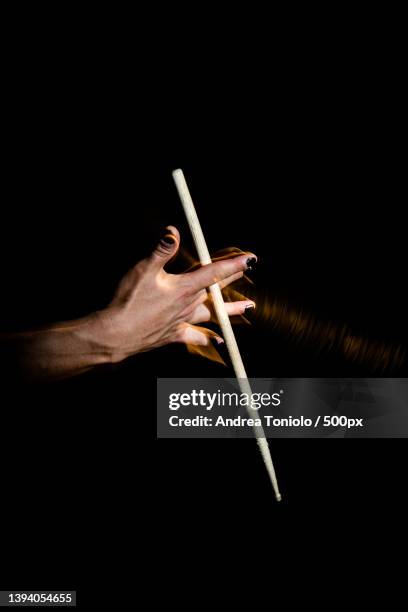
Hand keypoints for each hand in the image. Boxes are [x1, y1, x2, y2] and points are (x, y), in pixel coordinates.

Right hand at [98, 226, 256, 361]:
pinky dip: (207, 338)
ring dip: (231, 309)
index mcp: (184, 288)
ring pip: (213, 314)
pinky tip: (218, 341)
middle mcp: (188, 305)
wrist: (116, 335)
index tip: (251, 259)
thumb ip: (161, 250)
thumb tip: (174, 231)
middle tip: (248, 271)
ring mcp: (182, 322)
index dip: (234, 264)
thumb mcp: (143, 270)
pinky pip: (195, 337)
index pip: (215, 273)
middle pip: (216, 290)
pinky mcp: (173, 335)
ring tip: (249, 307)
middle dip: (233, 278)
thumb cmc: (129, 302)